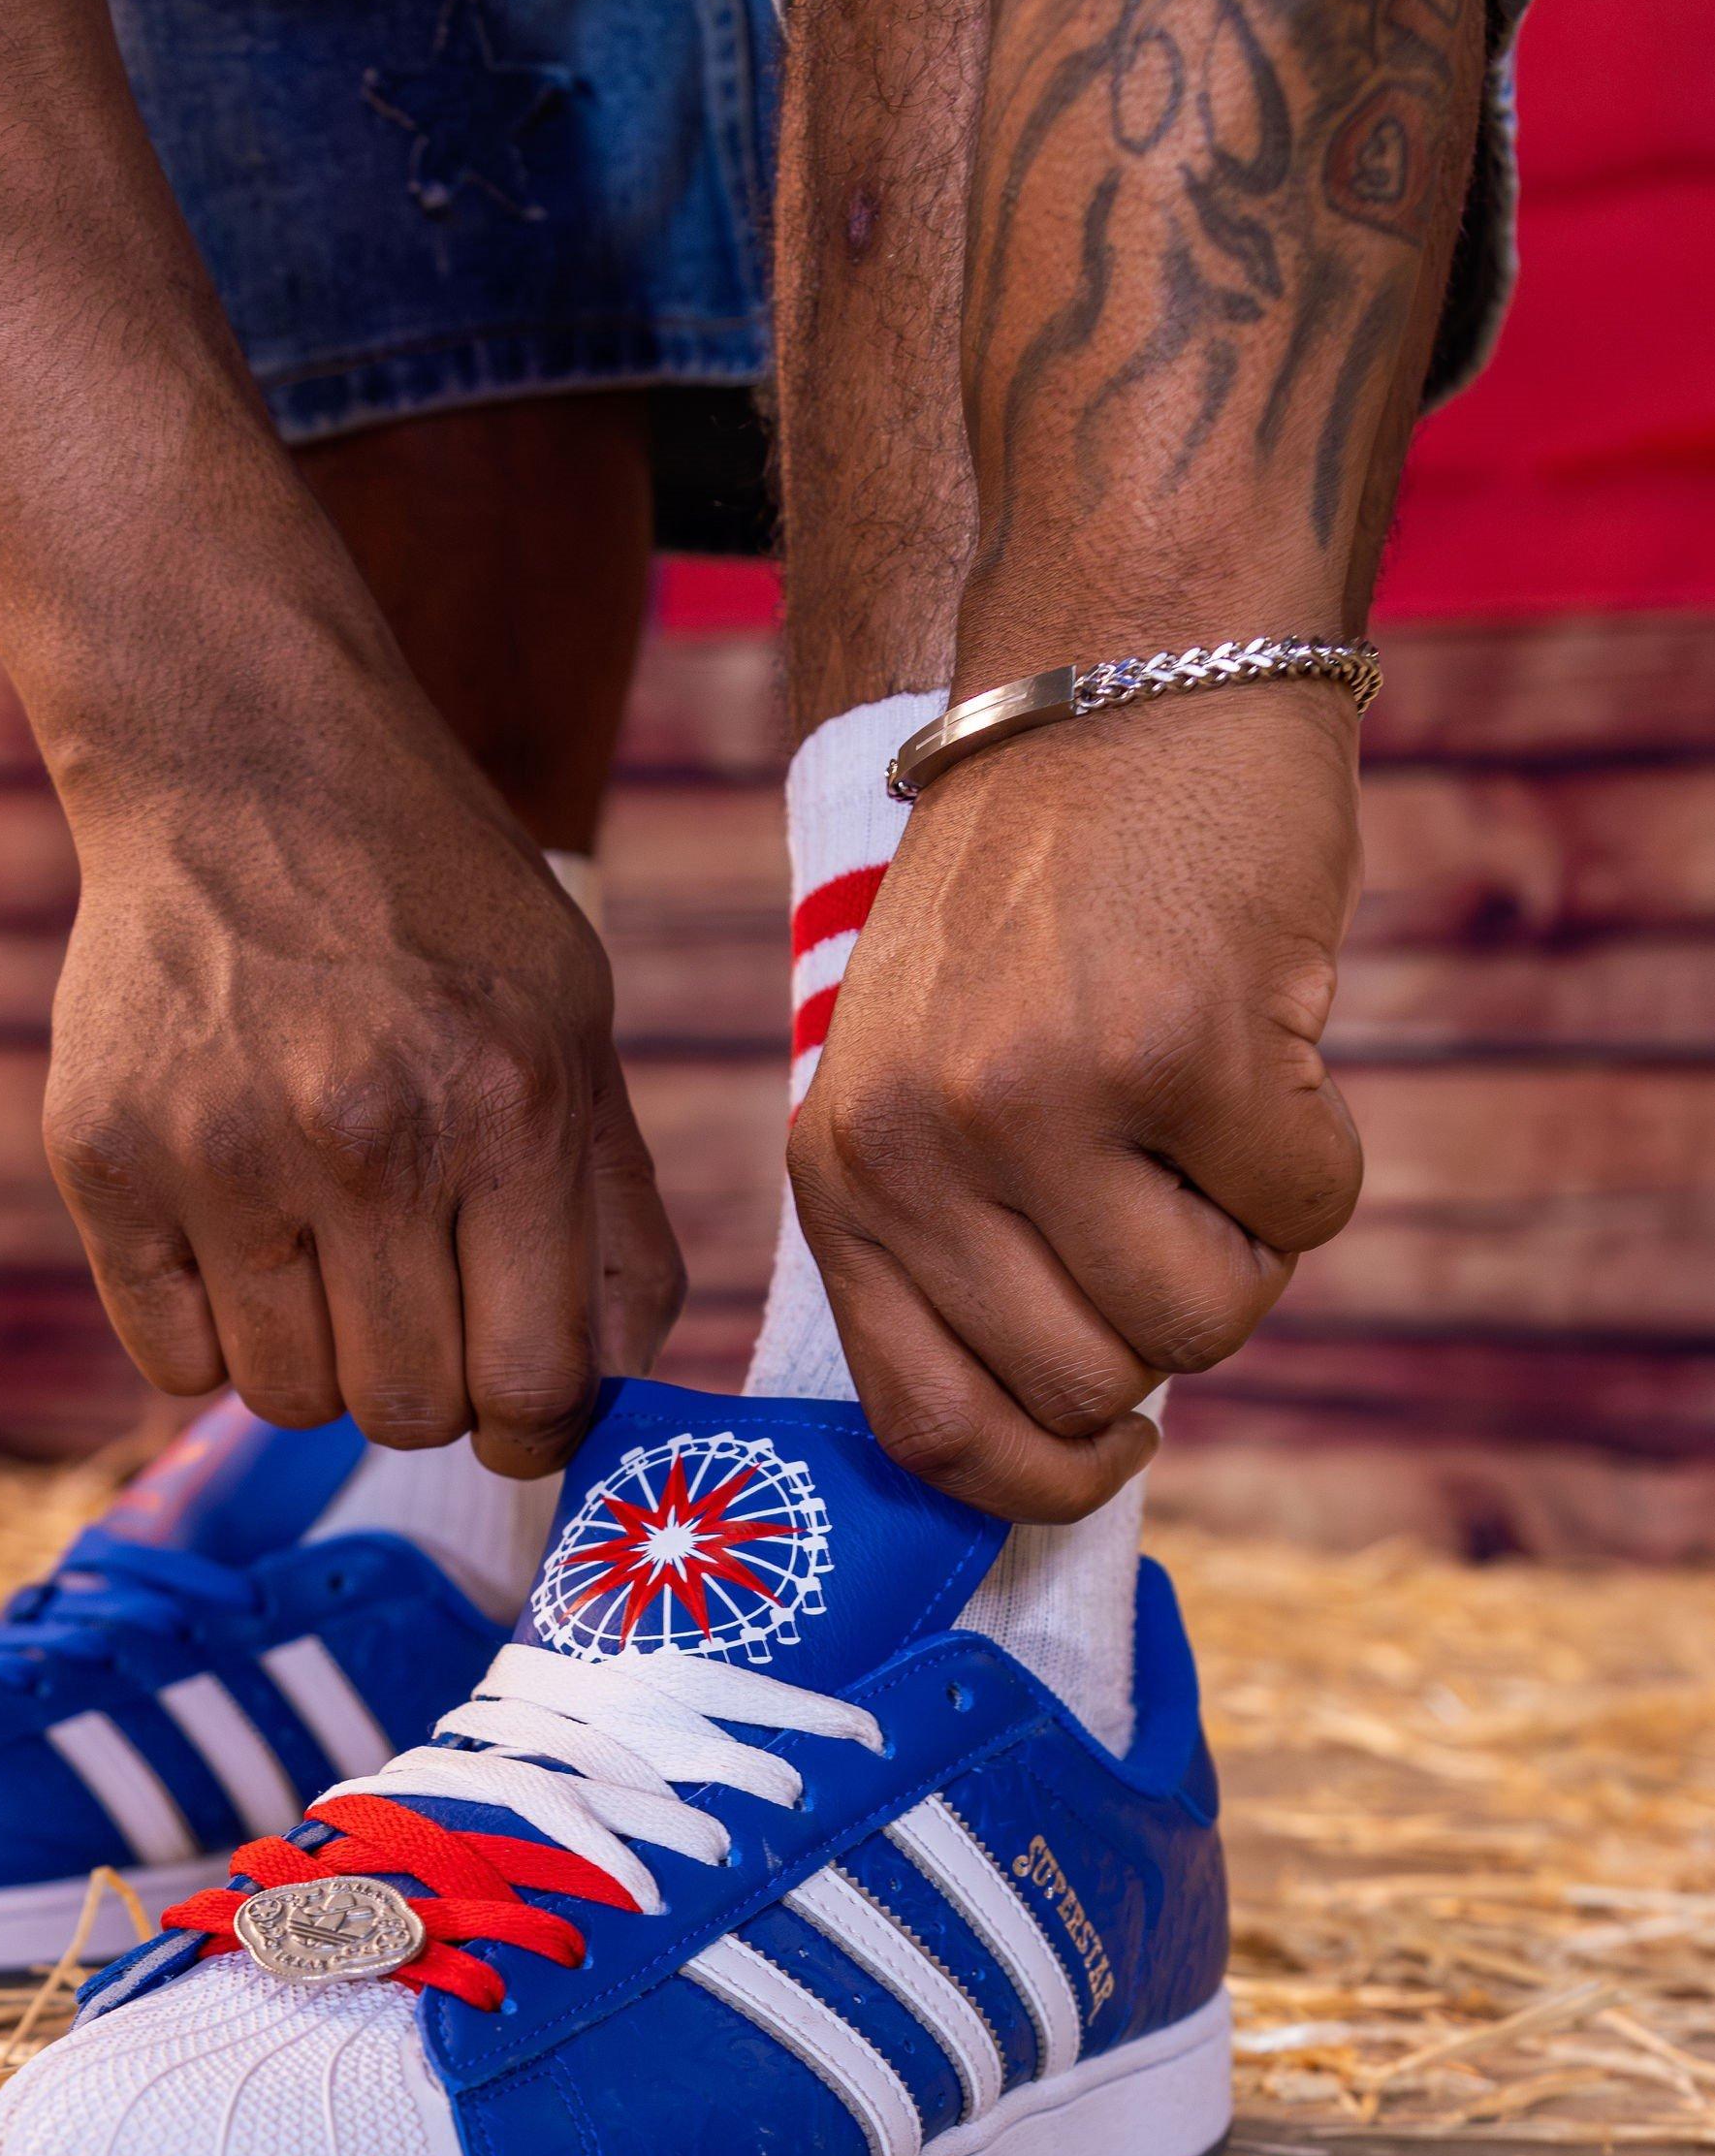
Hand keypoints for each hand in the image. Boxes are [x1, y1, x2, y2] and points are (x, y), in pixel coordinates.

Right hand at [42, 646, 682, 1479]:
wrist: (246, 764)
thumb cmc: (436, 905)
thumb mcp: (574, 1020)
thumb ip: (613, 1212)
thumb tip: (614, 1391)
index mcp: (508, 1106)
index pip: (534, 1385)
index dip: (537, 1427)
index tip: (520, 1406)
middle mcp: (363, 1138)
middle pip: (406, 1409)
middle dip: (431, 1390)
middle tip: (422, 1311)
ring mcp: (216, 1152)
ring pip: (285, 1399)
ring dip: (321, 1365)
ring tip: (330, 1262)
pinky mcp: (100, 1156)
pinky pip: (173, 1360)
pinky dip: (216, 1337)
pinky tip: (244, 1242)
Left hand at [790, 682, 1365, 1520]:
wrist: (1120, 680)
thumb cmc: (1037, 901)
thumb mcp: (923, 1075)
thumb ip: (952, 1241)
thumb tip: (1054, 1436)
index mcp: (838, 1169)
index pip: (929, 1426)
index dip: (1039, 1475)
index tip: (1111, 1445)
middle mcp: (915, 1148)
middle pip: (1092, 1384)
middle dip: (1168, 1318)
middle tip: (1175, 1192)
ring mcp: (1038, 1100)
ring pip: (1206, 1321)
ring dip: (1249, 1242)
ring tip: (1213, 1114)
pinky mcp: (1177, 1047)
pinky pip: (1306, 1211)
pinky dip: (1318, 1151)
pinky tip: (1267, 1045)